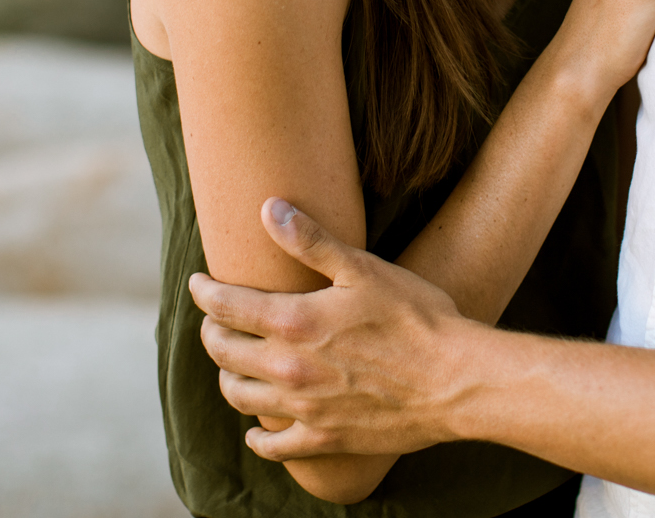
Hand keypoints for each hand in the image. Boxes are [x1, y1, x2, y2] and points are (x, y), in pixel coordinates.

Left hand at [191, 198, 474, 460]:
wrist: (456, 380)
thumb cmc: (415, 317)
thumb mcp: (362, 269)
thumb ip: (311, 240)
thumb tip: (269, 208)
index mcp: (292, 321)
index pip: (226, 306)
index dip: (204, 292)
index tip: (198, 282)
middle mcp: (288, 368)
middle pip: (224, 352)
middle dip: (211, 332)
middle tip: (213, 321)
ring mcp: (303, 409)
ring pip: (239, 396)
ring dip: (227, 378)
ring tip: (231, 365)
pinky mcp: (324, 439)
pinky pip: (274, 445)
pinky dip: (259, 438)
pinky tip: (257, 430)